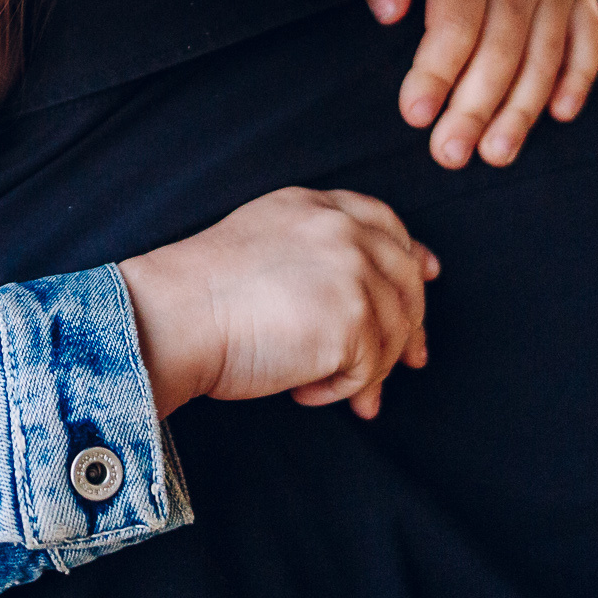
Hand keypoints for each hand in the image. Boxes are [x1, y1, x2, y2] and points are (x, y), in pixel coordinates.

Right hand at [119, 187, 437, 420]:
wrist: (173, 315)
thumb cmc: (199, 294)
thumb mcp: (263, 242)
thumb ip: (313, 249)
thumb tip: (364, 290)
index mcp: (315, 207)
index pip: (384, 222)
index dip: (410, 254)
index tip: (425, 277)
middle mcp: (342, 231)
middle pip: (404, 279)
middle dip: (411, 326)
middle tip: (410, 363)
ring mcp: (353, 273)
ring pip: (393, 332)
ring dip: (363, 369)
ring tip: (315, 384)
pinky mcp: (354, 321)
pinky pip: (369, 369)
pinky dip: (338, 390)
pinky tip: (302, 390)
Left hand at [353, 0, 597, 169]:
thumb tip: (389, 13)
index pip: (455, 22)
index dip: (435, 72)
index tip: (414, 117)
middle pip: (500, 50)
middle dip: (474, 109)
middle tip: (449, 155)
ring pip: (544, 56)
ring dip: (522, 110)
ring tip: (495, 155)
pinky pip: (588, 41)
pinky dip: (578, 78)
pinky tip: (560, 116)